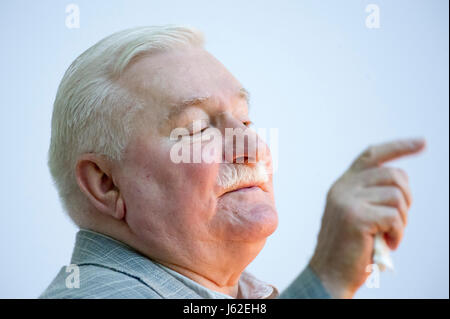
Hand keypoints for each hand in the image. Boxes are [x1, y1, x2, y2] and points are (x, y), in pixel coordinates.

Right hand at [309, 138, 425, 297]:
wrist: (329, 273)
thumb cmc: (349, 247)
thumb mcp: (357, 213)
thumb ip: (371, 195)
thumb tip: (401, 184)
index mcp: (343, 184)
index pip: (372, 155)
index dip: (398, 147)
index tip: (421, 143)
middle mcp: (343, 187)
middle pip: (393, 175)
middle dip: (407, 199)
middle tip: (398, 221)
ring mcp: (347, 200)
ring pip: (397, 196)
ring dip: (402, 220)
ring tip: (389, 236)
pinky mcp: (355, 216)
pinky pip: (394, 216)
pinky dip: (398, 233)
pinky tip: (387, 244)